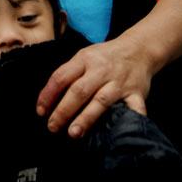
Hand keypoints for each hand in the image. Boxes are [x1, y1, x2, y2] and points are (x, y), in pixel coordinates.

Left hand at [36, 37, 151, 138]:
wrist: (140, 49)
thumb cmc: (105, 57)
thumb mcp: (84, 57)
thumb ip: (69, 74)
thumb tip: (47, 100)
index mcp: (85, 59)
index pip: (61, 77)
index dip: (48, 95)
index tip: (41, 112)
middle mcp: (102, 70)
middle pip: (79, 91)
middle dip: (63, 111)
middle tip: (53, 126)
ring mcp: (120, 82)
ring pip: (101, 101)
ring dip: (86, 118)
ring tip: (73, 133)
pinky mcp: (137, 93)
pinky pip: (134, 108)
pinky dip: (129, 120)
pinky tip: (118, 133)